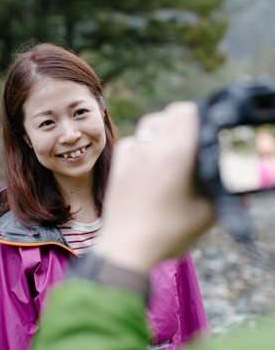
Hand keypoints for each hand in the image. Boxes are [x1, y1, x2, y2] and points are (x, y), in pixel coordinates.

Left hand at [96, 102, 215, 274]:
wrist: (126, 246)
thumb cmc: (168, 233)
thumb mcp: (206, 214)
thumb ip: (224, 194)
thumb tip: (241, 189)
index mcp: (175, 154)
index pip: (187, 112)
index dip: (200, 116)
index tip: (206, 131)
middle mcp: (151, 147)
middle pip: (170, 113)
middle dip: (184, 121)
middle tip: (192, 141)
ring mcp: (132, 153)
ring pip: (150, 123)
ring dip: (164, 128)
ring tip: (172, 150)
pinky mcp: (118, 162)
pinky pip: (134, 139)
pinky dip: (144, 142)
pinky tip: (150, 160)